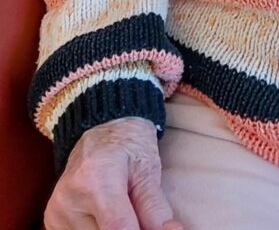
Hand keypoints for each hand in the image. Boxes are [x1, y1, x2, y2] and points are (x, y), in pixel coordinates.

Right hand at [44, 117, 182, 229]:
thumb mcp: (148, 169)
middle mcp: (68, 199)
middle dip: (130, 228)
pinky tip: (105, 215)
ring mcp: (56, 213)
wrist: (99, 127)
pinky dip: (99, 229)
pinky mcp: (51, 221)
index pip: (118, 229)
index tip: (158, 229)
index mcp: (95, 180)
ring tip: (122, 210)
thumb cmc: (128, 145)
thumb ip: (155, 206)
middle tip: (139, 214)